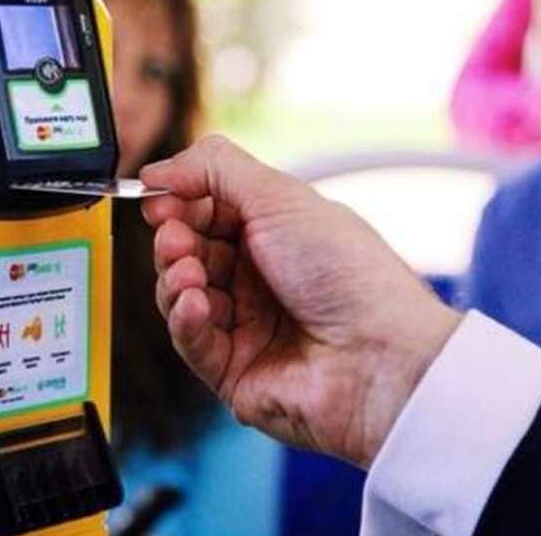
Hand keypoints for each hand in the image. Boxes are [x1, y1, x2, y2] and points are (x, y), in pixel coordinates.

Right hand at [140, 136, 460, 467]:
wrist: (382, 357)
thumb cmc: (350, 275)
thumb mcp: (281, 198)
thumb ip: (214, 169)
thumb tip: (157, 170)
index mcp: (276, 234)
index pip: (206, 212)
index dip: (179, 203)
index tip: (158, 197)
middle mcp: (260, 279)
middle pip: (187, 253)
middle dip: (174, 240)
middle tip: (175, 237)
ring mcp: (246, 327)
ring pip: (180, 297)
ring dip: (175, 278)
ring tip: (189, 273)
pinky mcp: (234, 372)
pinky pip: (190, 342)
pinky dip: (185, 319)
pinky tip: (196, 304)